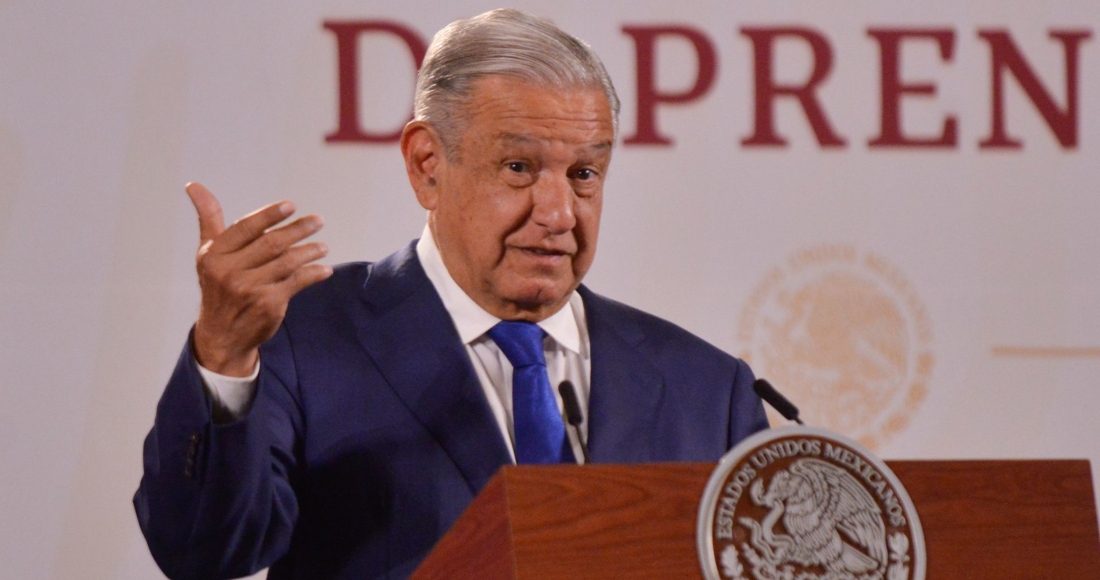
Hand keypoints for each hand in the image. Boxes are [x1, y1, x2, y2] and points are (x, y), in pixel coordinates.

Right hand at [186, 182, 331, 375]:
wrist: (222, 335)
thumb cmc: (218, 285)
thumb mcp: (208, 253)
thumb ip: (209, 219)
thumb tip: (193, 185)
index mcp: (214, 256)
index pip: (246, 228)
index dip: (269, 215)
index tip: (291, 205)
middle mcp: (229, 272)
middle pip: (270, 244)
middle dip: (298, 230)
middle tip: (318, 220)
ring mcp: (249, 290)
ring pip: (287, 262)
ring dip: (309, 251)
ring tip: (323, 247)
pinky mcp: (267, 305)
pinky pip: (296, 283)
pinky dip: (313, 274)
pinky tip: (324, 270)